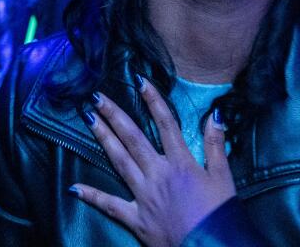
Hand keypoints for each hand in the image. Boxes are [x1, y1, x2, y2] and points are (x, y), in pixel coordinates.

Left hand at [70, 79, 235, 246]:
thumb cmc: (220, 214)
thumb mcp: (224, 177)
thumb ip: (216, 144)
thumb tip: (214, 114)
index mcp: (181, 163)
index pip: (166, 124)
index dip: (153, 101)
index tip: (139, 81)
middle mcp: (158, 174)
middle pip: (134, 139)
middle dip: (115, 115)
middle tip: (97, 97)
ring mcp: (144, 196)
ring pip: (120, 162)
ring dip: (104, 139)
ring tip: (89, 121)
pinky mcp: (136, 218)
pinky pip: (110, 206)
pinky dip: (92, 196)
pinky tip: (75, 187)